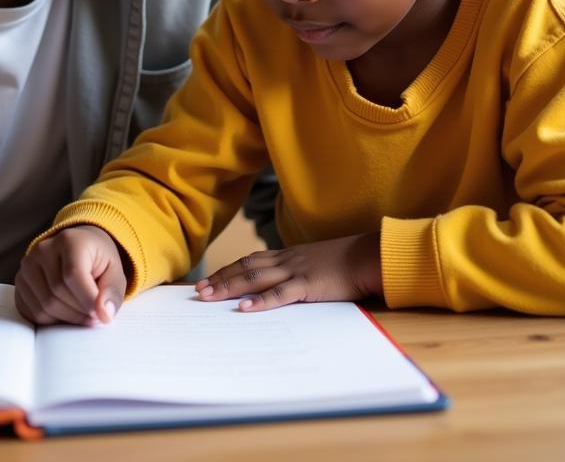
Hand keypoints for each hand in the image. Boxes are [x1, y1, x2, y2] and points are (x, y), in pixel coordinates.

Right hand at [16, 225, 126, 326]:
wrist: (78, 248)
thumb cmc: (97, 260)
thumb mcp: (114, 271)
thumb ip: (112, 292)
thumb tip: (104, 314)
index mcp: (69, 240)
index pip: (72, 275)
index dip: (87, 300)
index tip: (100, 314)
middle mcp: (43, 249)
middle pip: (56, 293)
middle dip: (78, 313)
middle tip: (93, 316)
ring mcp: (28, 265)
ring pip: (43, 306)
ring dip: (66, 319)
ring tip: (81, 314)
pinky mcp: (20, 282)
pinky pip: (31, 312)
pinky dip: (50, 320)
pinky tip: (65, 312)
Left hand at [195, 232, 382, 311]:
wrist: (367, 257)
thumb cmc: (344, 263)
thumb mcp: (314, 265)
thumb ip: (296, 273)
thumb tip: (279, 286)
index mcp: (287, 256)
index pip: (249, 261)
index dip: (227, 270)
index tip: (208, 280)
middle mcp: (286, 260)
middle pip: (245, 268)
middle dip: (220, 280)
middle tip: (198, 291)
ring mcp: (295, 271)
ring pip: (255, 278)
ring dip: (230, 287)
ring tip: (209, 297)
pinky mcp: (308, 285)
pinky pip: (280, 294)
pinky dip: (260, 301)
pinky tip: (244, 308)